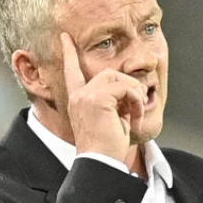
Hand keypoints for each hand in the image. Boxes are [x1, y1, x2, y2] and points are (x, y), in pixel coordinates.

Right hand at [61, 32, 147, 161]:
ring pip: (118, 77)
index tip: (65, 38)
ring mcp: (86, 97)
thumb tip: (134, 90)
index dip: (69, 54)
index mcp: (78, 101)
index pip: (72, 72)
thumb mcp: (112, 121)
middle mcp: (79, 96)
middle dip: (129, 87)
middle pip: (109, 73)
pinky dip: (136, 100)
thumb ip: (116, 102)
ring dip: (134, 93)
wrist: (101, 164)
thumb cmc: (108, 149)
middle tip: (137, 107)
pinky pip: (126, 88)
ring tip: (136, 113)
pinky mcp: (97, 99)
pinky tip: (135, 116)